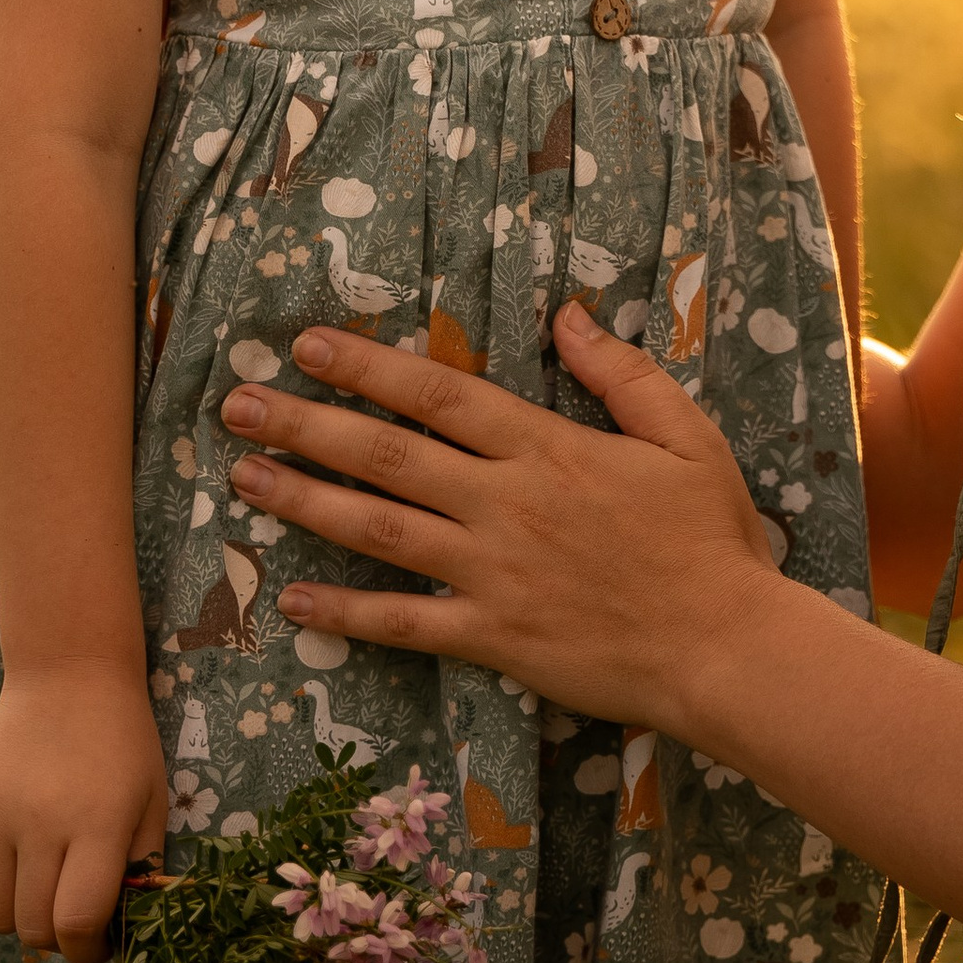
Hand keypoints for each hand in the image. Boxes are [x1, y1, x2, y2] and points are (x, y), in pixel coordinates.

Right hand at [0, 662, 171, 962]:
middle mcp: (40, 823)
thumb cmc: (121, 744)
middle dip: (55, 937)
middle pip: (32, 927)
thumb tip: (117, 932)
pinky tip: (6, 863)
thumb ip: (139, 870)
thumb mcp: (152, 803)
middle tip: (69, 913)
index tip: (95, 946)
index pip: (77, 923)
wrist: (68, 677)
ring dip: (18, 913)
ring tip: (40, 883)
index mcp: (98, 825)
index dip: (87, 952)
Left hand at [219, 307, 780, 738]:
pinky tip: (293, 602)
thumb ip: (622, 374)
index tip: (309, 344)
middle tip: (237, 404)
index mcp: (547, 448)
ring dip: (304, 503)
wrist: (725, 647)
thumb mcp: (686, 436)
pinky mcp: (492, 638)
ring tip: (243, 479)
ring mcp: (492, 574)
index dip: (369, 367)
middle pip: (387, 456)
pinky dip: (345, 615)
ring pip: (378, 531)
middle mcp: (505, 505)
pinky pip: (404, 624)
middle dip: (306, 424)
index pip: (440, 395)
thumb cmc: (711, 539)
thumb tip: (569, 315)